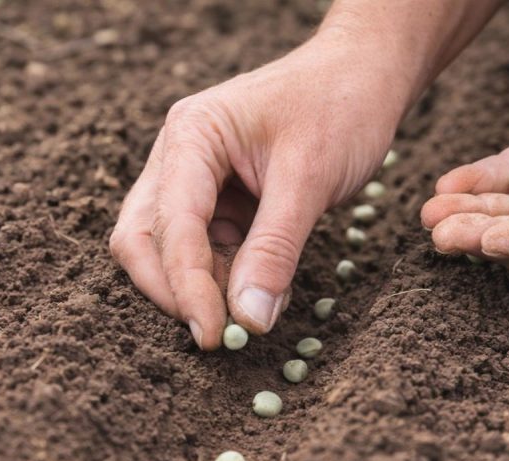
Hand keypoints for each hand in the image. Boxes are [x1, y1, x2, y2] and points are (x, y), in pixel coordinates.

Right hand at [109, 31, 407, 347]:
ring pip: (169, 251)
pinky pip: (206, 251)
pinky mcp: (218, 202)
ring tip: (250, 314)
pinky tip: (262, 293)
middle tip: (215, 336)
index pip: (169, 225)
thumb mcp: (310, 177)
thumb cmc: (340, 106)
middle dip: (173, 291)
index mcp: (191, 136)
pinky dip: (226, 280)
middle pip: (143, 240)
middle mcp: (178, 158)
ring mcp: (194, 181)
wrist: (366, 76)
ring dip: (201, 289)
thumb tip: (248, 320)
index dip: (186, 287)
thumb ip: (275, 249)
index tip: (214, 336)